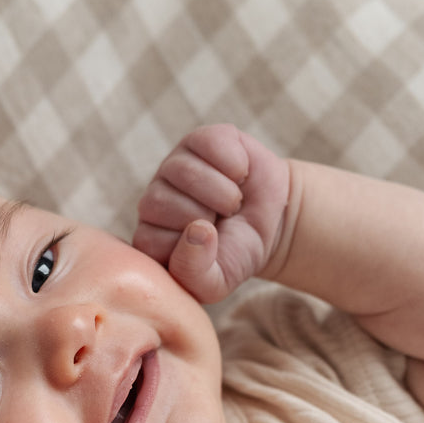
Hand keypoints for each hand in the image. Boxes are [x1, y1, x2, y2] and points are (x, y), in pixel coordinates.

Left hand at [133, 124, 291, 302]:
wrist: (274, 223)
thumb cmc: (238, 253)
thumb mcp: (218, 282)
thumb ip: (195, 275)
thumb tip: (195, 231)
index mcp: (150, 236)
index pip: (149, 241)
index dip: (188, 247)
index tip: (210, 247)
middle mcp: (154, 199)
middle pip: (158, 201)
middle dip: (203, 215)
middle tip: (222, 221)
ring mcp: (174, 165)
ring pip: (181, 170)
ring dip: (222, 192)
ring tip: (233, 202)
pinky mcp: (201, 140)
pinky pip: (208, 142)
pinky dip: (234, 163)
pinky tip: (240, 175)